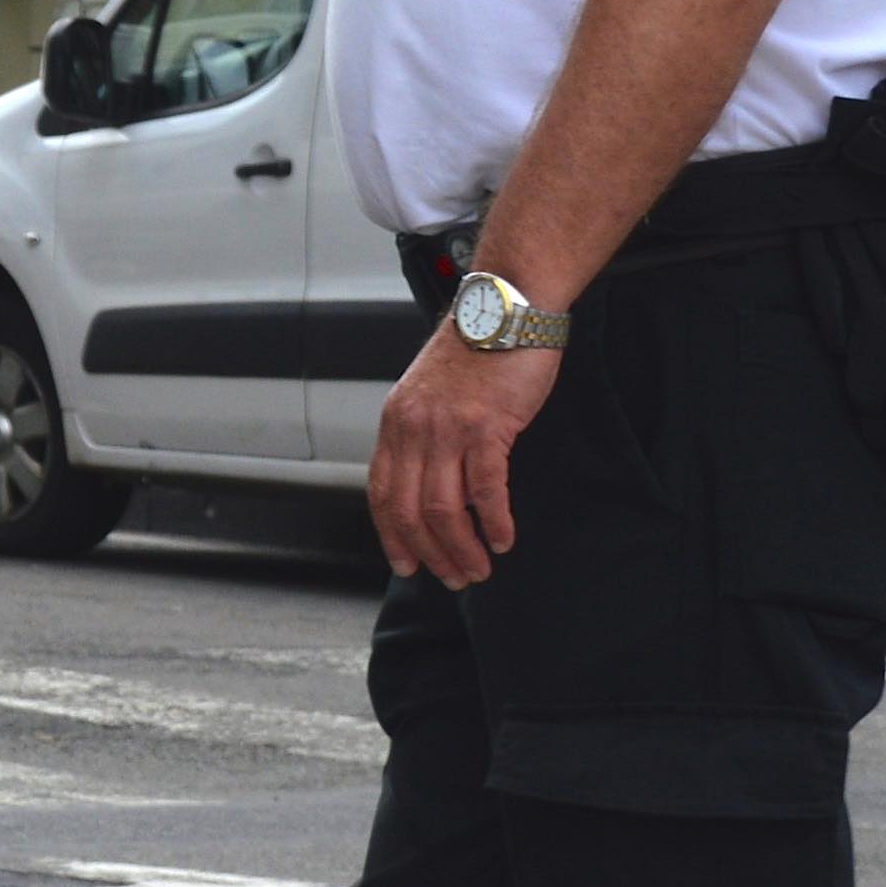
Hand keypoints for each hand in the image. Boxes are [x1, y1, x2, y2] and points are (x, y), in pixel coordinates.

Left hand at [368, 314, 563, 587]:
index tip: (407, 564)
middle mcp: (413, 429)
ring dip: (462, 547)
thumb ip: (423, 434)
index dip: (391, 535)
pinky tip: (503, 539)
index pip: (380, 493)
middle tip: (454, 577)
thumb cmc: (477, 352)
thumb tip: (429, 482)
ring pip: (443, 508)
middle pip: (409, 510)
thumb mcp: (430, 394)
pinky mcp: (487, 427)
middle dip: (430, 553)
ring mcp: (447, 428)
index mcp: (395, 423)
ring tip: (480, 568)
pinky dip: (493, 522)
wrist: (505, 309)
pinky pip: (484, 489)